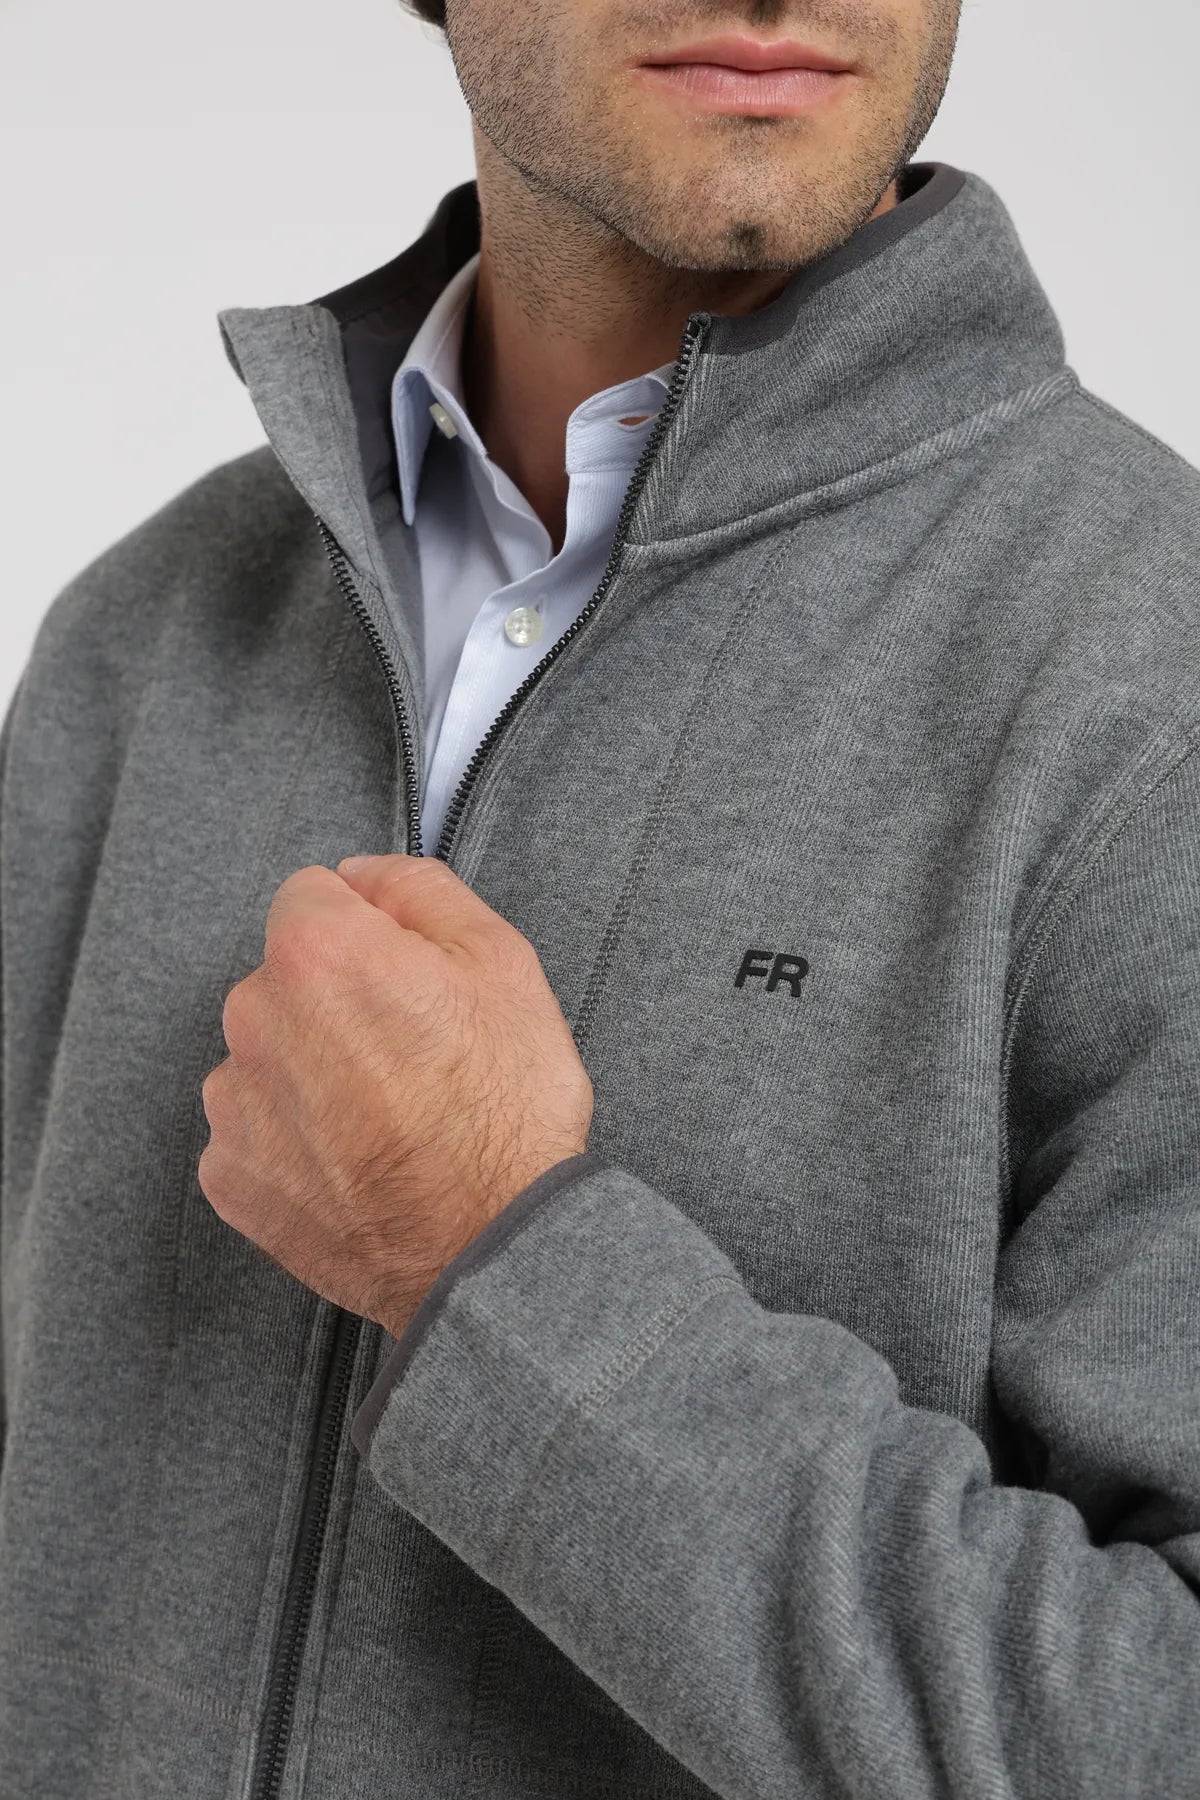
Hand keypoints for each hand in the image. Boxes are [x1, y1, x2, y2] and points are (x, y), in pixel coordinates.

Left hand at [198, 854, 593, 1337]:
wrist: (492, 1251)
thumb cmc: (506, 1109)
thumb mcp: (502, 960)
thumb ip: (419, 888)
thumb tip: (363, 874)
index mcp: (317, 952)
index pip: (314, 894)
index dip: (371, 928)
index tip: (410, 975)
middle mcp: (255, 1019)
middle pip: (287, 978)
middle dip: (337, 1000)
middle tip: (413, 1054)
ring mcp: (235, 1105)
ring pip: (268, 1056)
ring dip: (311, 1071)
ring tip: (387, 1118)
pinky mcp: (231, 1178)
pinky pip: (254, 1130)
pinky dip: (295, 1141)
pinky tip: (356, 1162)